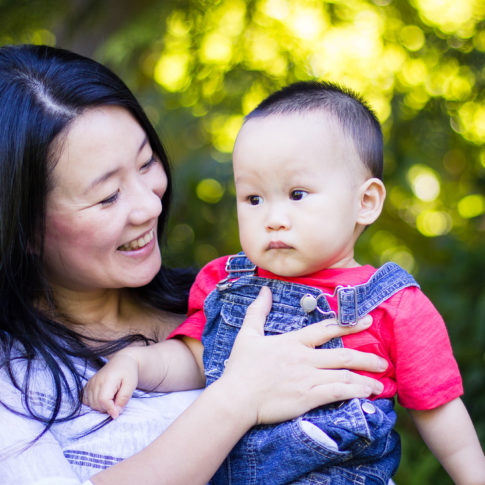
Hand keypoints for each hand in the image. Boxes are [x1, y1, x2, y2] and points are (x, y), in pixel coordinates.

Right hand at [83, 350, 140, 418]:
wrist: (122, 362)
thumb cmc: (128, 373)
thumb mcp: (131, 385)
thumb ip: (123, 399)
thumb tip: (115, 413)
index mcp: (107, 379)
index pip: (103, 399)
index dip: (110, 409)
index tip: (117, 413)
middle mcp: (96, 381)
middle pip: (96, 404)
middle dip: (107, 408)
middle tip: (117, 401)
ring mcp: (90, 382)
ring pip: (91, 404)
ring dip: (101, 406)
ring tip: (111, 398)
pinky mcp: (88, 384)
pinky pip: (86, 400)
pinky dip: (93, 403)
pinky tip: (103, 398)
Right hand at [219, 286, 387, 425]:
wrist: (235, 398)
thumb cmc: (240, 368)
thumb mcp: (247, 335)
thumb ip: (258, 312)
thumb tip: (264, 290)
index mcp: (292, 342)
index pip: (325, 329)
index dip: (348, 323)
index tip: (367, 320)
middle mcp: (304, 357)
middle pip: (342, 354)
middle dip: (365, 357)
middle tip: (382, 360)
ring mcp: (307, 378)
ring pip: (344, 375)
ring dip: (365, 378)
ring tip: (380, 382)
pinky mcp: (307, 397)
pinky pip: (338, 393)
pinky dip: (355, 392)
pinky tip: (366, 395)